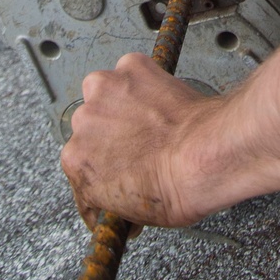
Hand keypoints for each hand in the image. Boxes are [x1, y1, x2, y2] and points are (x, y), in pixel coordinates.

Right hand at [61, 53, 221, 229]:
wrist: (204, 156)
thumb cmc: (174, 187)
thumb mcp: (132, 213)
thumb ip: (111, 195)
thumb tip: (119, 198)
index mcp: (76, 160)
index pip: (80, 166)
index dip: (100, 171)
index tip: (113, 172)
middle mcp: (83, 122)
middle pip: (91, 127)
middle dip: (110, 135)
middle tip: (137, 144)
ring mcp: (105, 90)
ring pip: (104, 93)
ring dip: (119, 103)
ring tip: (147, 118)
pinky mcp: (130, 67)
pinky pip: (130, 71)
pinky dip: (141, 82)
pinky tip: (157, 98)